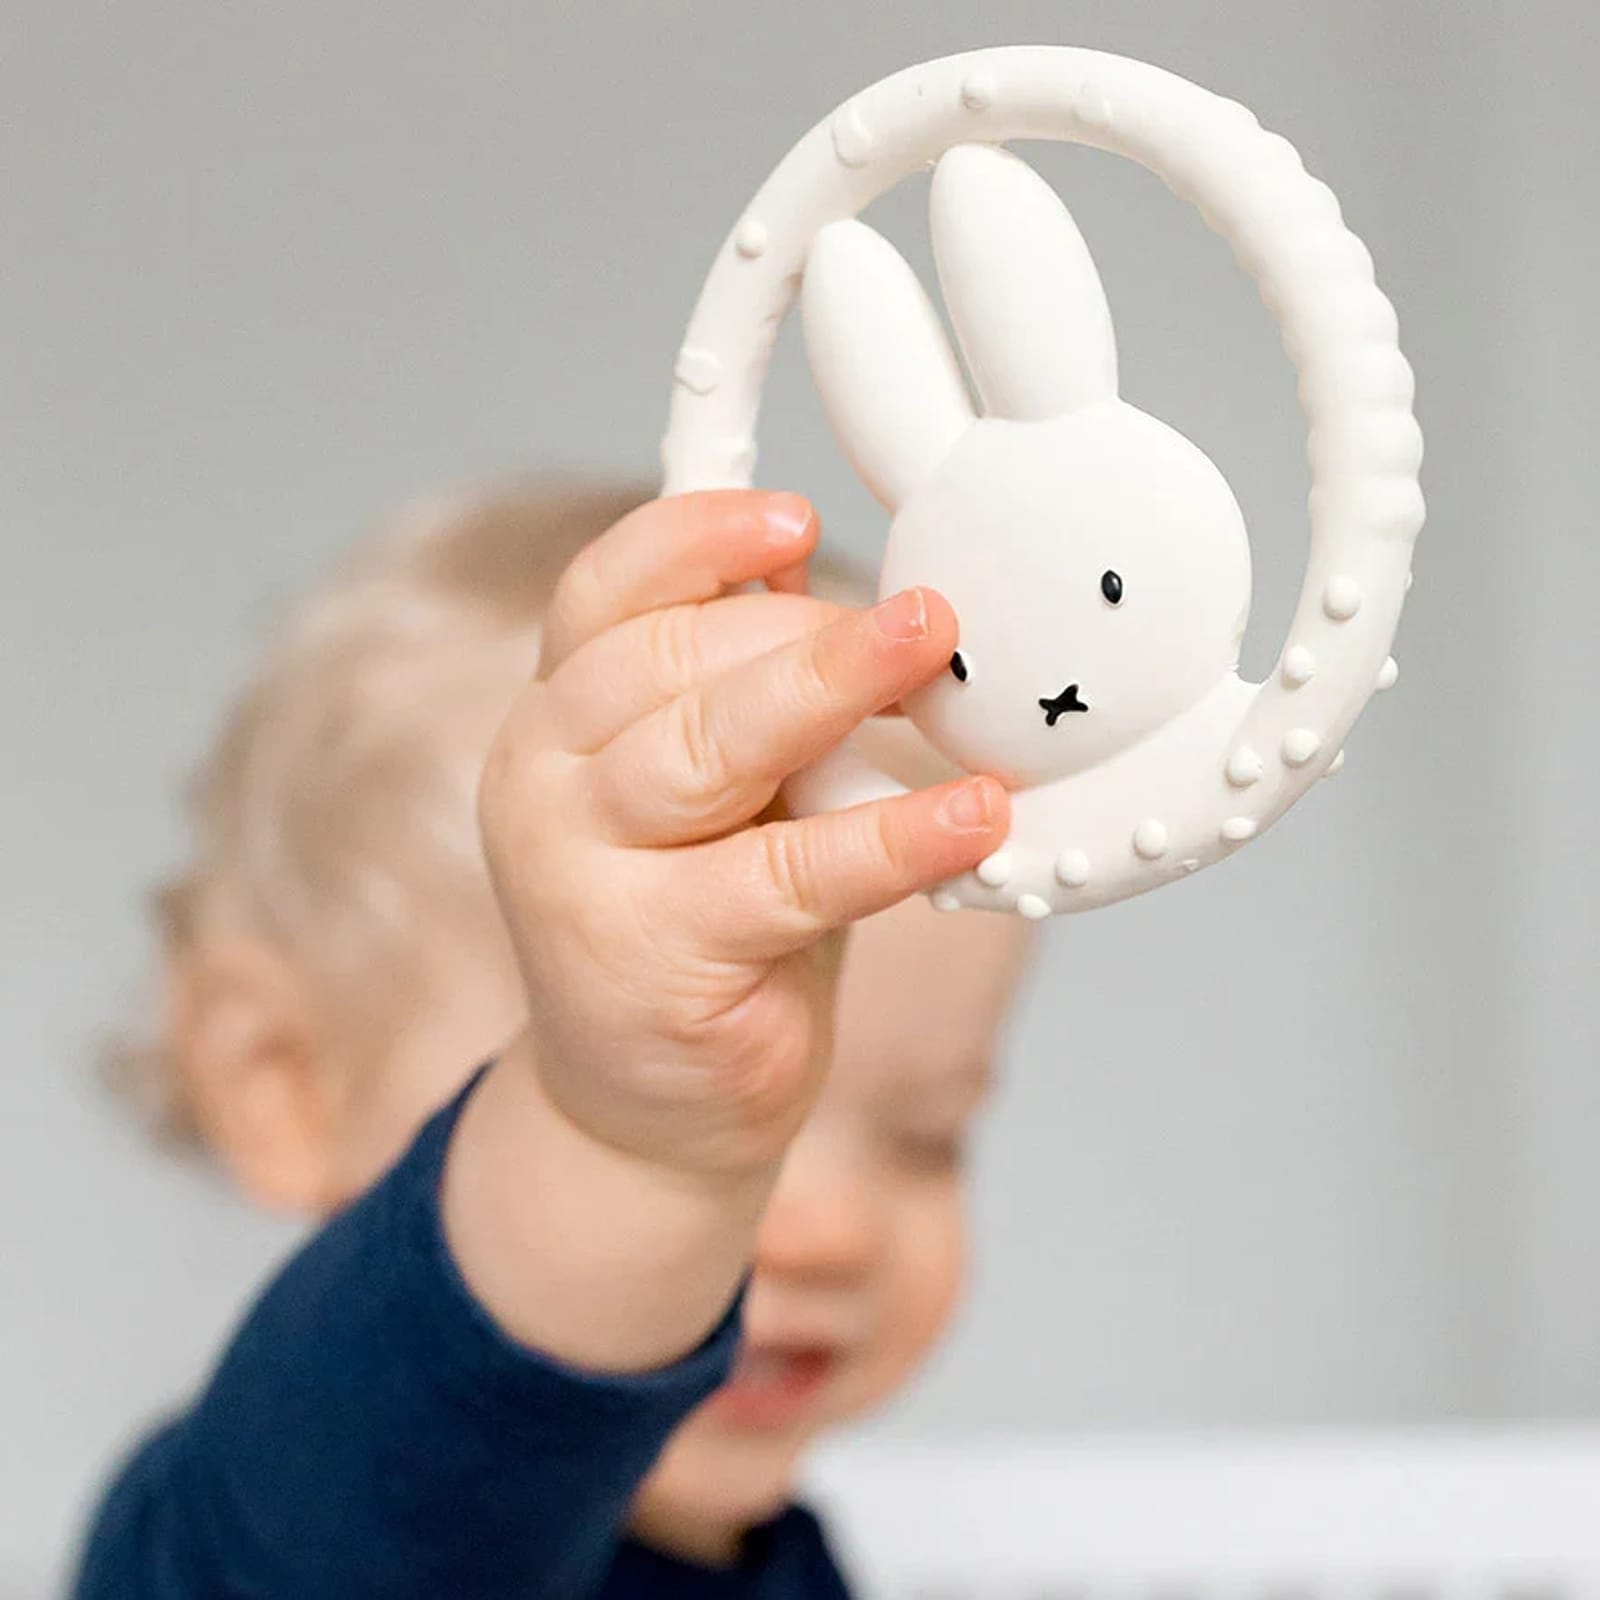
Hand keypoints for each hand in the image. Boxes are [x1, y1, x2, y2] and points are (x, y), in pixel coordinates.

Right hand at [448, 490, 1007, 1367]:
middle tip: (926, 618)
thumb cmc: (702, 920)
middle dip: (805, 628)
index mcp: (556, 718)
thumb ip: (744, 687)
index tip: (798, 513)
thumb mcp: (716, 789)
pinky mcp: (651, 957)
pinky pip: (789, 876)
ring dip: (832, 690)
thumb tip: (825, 572)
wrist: (648, 1105)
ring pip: (710, 748)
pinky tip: (972, 817)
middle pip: (668, 660)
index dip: (695, 538)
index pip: (602, 594)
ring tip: (935, 654)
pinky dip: (890, 839)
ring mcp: (580, 872)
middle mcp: (542, 780)